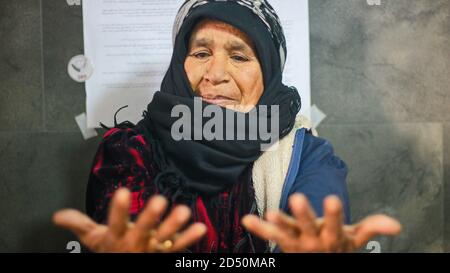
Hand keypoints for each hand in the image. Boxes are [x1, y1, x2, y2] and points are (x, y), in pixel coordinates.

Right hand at [53, 188, 206, 252]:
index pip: (116, 222)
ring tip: (184, 211)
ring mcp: (152, 250)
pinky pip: (180, 247)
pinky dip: (190, 238)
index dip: (119, 209)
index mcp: (117, 237)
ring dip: (174, 226)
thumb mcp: (93, 239)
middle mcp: (135, 243)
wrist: (126, 268)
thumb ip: (79, 224)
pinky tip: (201, 227)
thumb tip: (57, 215)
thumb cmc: (111, 252)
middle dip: (150, 217)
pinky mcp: (166, 254)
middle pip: (143, 230)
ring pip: (165, 238)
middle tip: (159, 200)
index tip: (123, 191)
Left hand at [242, 193, 400, 252]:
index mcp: (332, 237)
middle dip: (304, 214)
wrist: (322, 263)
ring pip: (286, 234)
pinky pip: (269, 237)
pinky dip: (258, 229)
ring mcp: (296, 243)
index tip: (332, 199)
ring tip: (269, 213)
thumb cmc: (338, 247)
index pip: (335, 224)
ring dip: (277, 225)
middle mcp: (314, 241)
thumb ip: (373, 228)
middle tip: (297, 198)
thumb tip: (397, 225)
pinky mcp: (283, 244)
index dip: (334, 213)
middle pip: (308, 227)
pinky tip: (247, 219)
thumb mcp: (355, 238)